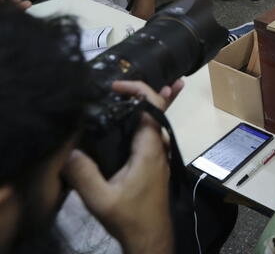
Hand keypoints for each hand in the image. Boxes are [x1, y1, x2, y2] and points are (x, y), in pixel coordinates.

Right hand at [62, 80, 179, 253]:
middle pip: (157, 109)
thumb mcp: (101, 199)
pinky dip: (148, 119)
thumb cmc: (130, 217)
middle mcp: (159, 146)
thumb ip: (83, 175)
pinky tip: (138, 118)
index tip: (114, 87)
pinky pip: (152, 133)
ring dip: (149, 102)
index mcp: (150, 148)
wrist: (150, 238)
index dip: (138, 89)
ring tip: (136, 88)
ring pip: (156, 121)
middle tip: (120, 82)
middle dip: (142, 91)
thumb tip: (68, 149)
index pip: (152, 106)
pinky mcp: (154, 164)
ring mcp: (159, 155)